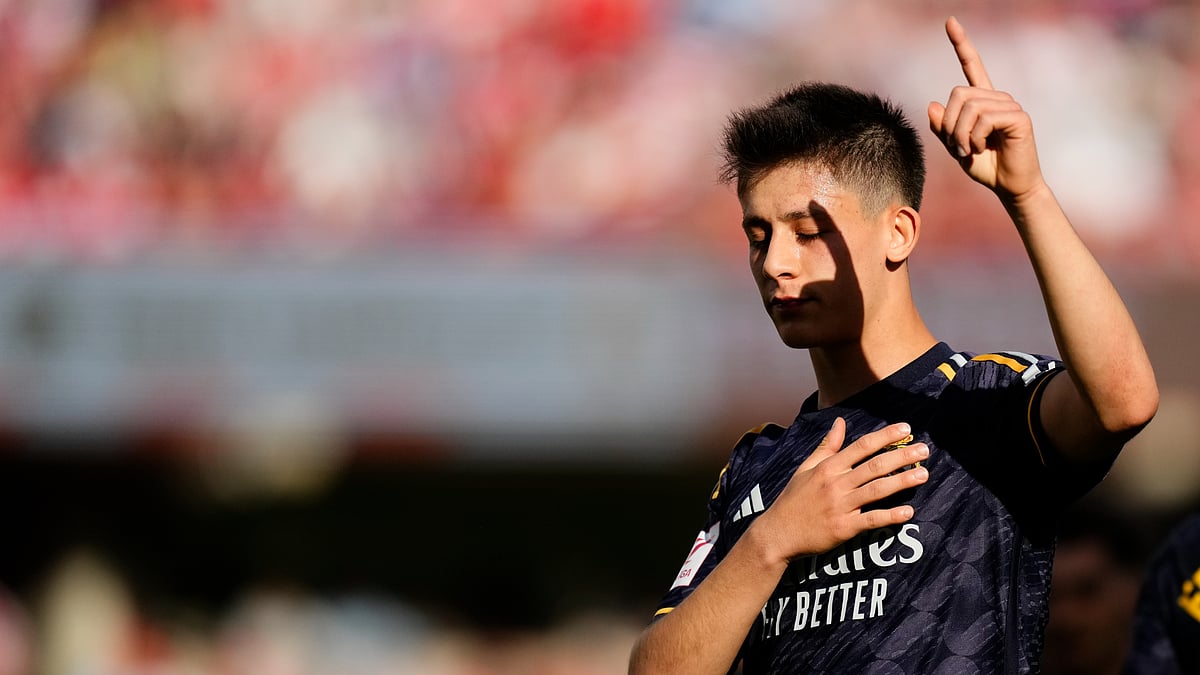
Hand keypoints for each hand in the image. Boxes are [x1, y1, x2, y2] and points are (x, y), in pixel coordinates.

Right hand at [749, 418, 928, 565]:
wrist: (778, 533)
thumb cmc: (793, 499)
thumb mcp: (805, 468)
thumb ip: (826, 446)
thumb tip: (839, 422)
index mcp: (828, 467)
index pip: (861, 446)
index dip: (885, 436)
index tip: (905, 429)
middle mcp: (836, 484)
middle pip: (874, 466)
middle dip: (901, 456)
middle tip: (924, 450)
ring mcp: (840, 506)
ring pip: (877, 490)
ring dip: (902, 482)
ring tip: (923, 475)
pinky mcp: (844, 528)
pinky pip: (871, 520)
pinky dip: (890, 516)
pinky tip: (908, 512)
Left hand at [927, 16, 1046, 202]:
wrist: (1010, 186)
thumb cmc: (985, 167)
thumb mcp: (956, 148)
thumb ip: (943, 129)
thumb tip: (932, 105)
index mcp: (982, 101)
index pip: (972, 66)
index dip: (962, 44)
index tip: (950, 21)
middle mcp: (997, 98)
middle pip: (958, 94)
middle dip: (950, 125)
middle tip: (957, 148)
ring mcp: (1010, 106)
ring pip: (969, 108)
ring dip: (961, 135)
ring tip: (970, 150)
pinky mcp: (1018, 117)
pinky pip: (984, 119)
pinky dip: (975, 137)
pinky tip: (983, 148)